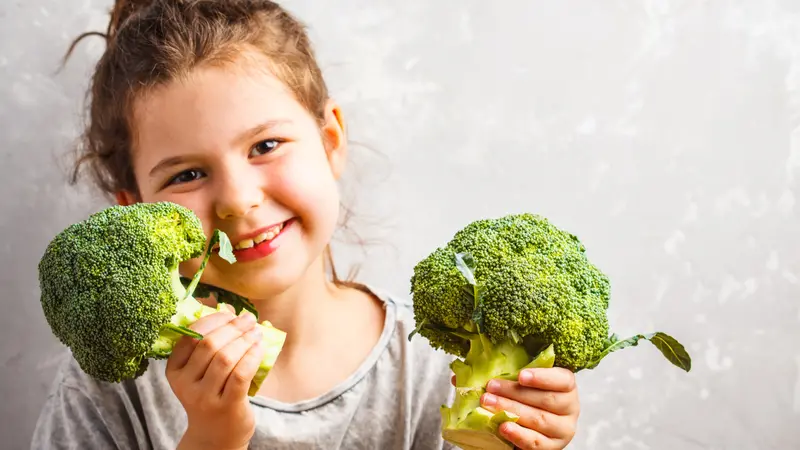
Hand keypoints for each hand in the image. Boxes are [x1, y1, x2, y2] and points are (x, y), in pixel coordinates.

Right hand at [167, 305, 266, 449]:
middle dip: (232, 327)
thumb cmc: (210, 395)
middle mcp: (185, 384)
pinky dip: (252, 356)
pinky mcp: (226, 405)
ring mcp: (205, 397)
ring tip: (256, 332)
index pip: (190, 336)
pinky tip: (259, 347)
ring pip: (225, 358)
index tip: (230, 313)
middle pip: (209, 344)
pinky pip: (241, 374)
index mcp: (174, 370)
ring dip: (245, 340)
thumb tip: (229, 309)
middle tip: (248, 319)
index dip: (213, 320)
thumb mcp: (200, 372)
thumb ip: (209, 345)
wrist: (215, 436)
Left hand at [482, 368, 579, 449]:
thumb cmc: (530, 397)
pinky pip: (536, 442)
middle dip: (515, 393)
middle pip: (546, 400)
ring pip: (539, 420)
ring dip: (511, 411)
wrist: (533, 426)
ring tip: (489, 404)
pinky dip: (518, 435)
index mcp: (567, 387)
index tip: (520, 376)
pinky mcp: (553, 447)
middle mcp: (570, 408)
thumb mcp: (530, 382)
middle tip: (491, 387)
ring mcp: (563, 430)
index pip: (562, 380)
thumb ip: (521, 376)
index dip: (542, 377)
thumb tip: (496, 368)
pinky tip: (503, 427)